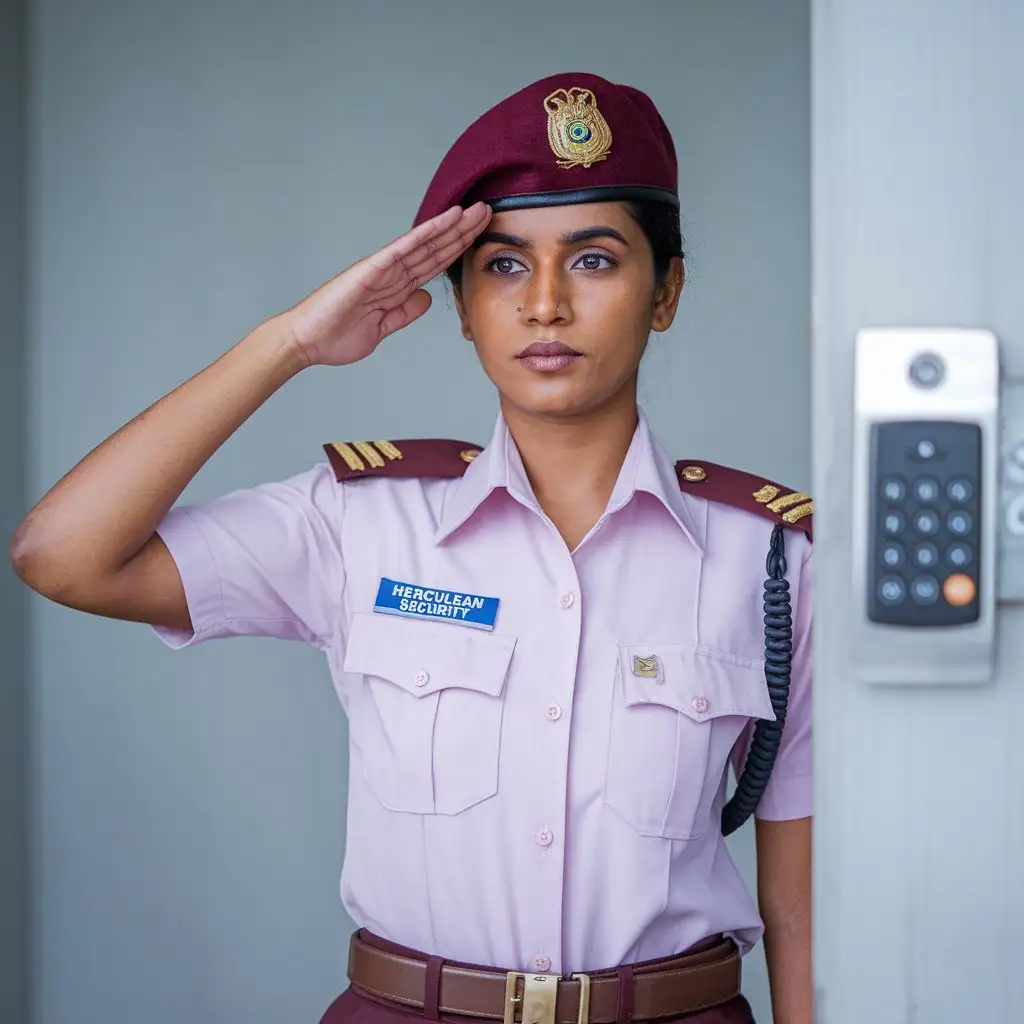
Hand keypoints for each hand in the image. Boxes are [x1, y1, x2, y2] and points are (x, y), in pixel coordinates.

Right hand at [281, 202, 491, 367]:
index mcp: (395, 288)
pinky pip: (403, 248)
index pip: (433, 265)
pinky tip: (445, 220)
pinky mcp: (372, 268)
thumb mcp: (383, 328)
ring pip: (425, 243)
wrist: (307, 342)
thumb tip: (426, 298)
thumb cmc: (336, 336)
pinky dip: (425, 233)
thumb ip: (404, 312)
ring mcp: (382, 268)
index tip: (479, 237)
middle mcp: (392, 273)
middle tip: (488, 212)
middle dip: (462, 232)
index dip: (457, 250)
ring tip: (475, 210)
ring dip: (451, 227)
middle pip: (435, 249)